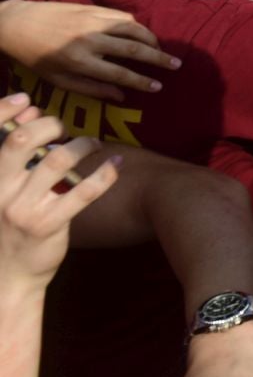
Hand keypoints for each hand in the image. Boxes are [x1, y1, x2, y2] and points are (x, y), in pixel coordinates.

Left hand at [0, 1, 177, 100]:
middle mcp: (90, 40)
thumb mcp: (58, 80)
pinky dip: (136, 26)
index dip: (142, 81)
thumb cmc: (35, 57)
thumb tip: (121, 95)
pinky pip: (122, 17)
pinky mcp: (93, 9)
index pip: (119, 73)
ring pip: (133, 28)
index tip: (158, 86)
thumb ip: (91, 88)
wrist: (18, 24)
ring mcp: (93, 21)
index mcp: (79, 61)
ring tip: (163, 49)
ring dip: (152, 39)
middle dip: (158, 58)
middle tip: (176, 65)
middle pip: (133, 49)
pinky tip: (142, 34)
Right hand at [0, 99, 117, 291]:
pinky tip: (116, 164)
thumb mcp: (1, 192)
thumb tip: (30, 114)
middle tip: (64, 129)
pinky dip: (105, 173)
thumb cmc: (8, 227)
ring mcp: (23, 208)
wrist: (7, 277)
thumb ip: (14, 159)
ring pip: (57, 160)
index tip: (25, 99)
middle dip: (48, 125)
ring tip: (92, 144)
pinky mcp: (48, 224)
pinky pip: (83, 191)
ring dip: (82, 145)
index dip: (4, 111)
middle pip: (22, 141)